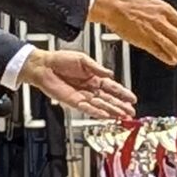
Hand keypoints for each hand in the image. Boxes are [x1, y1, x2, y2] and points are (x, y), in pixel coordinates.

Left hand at [20, 48, 137, 119]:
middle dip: (121, 106)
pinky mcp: (73, 102)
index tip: (132, 99)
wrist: (44, 66)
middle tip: (131, 112)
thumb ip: (97, 68)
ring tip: (123, 116)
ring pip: (101, 105)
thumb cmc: (60, 60)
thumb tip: (109, 74)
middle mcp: (90, 88)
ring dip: (112, 111)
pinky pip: (88, 109)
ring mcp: (82, 96)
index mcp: (94, 77)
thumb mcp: (83, 59)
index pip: (112, 87)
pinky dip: (97, 112)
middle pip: (109, 99)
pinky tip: (106, 115)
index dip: (123, 93)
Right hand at [91, 0, 176, 67]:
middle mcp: (161, 21)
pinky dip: (166, 57)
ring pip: (172, 46)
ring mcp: (153, 32)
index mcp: (164, 9)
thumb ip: (162, 10)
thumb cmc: (129, 1)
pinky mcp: (144, 41)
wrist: (114, 5)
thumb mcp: (151, 1)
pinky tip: (172, 61)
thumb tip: (172, 17)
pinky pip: (158, 51)